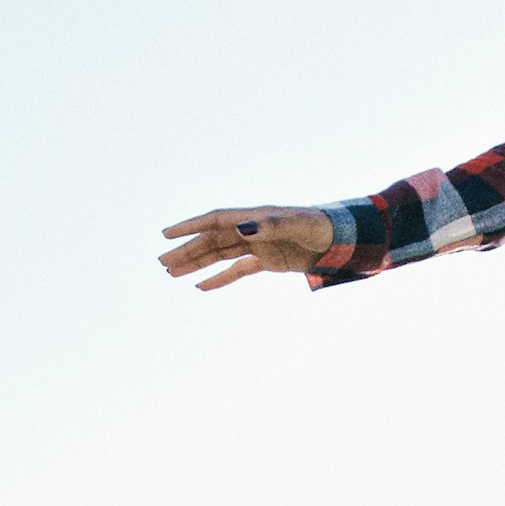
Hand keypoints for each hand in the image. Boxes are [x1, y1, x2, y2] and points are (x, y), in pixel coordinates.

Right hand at [158, 206, 335, 290]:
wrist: (342, 239)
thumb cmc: (320, 227)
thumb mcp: (296, 225)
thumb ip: (268, 226)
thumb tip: (240, 229)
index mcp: (254, 217)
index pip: (215, 221)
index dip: (190, 226)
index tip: (166, 234)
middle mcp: (251, 229)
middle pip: (212, 241)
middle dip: (187, 251)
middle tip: (162, 263)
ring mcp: (258, 245)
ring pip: (220, 255)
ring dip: (196, 264)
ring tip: (172, 274)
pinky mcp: (267, 261)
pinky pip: (237, 270)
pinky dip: (219, 279)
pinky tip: (200, 287)